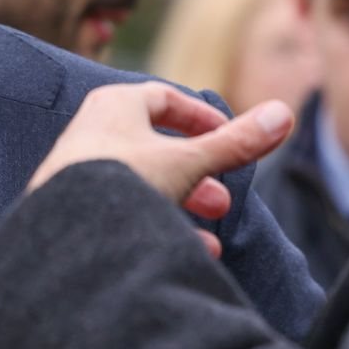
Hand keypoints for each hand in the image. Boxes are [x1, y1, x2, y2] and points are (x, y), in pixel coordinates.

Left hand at [28, 83, 294, 257]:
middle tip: (224, 199)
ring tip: (212, 228)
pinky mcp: (70, 211)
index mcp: (114, 106)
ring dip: (181, 203)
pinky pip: (119, 211)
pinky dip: (155, 224)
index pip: (163, 99)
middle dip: (197, 173)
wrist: (64, 232)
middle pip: (154, 146)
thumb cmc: (123, 180)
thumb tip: (285, 113)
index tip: (227, 138)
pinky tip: (184, 250)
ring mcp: (77, 174)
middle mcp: (90, 134)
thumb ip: (235, 142)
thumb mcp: (189, 160)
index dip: (200, 118)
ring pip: (140, 183)